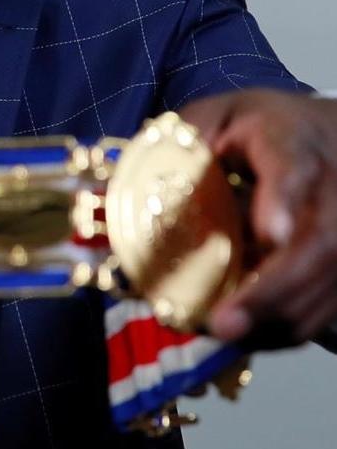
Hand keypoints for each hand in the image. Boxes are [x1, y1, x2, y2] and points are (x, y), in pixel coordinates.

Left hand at [178, 89, 336, 347]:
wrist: (328, 136)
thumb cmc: (262, 127)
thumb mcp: (217, 116)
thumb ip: (184, 142)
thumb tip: (131, 183)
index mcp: (290, 142)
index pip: (293, 168)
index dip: (284, 201)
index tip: (271, 233)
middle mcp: (331, 187)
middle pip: (319, 245)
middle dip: (272, 291)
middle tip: (223, 323)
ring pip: (328, 283)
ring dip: (276, 319)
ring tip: (222, 333)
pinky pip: (328, 304)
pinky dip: (288, 326)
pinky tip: (247, 331)